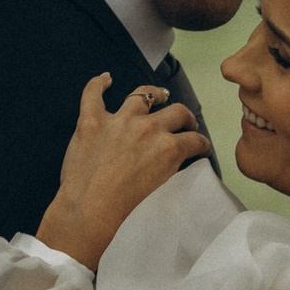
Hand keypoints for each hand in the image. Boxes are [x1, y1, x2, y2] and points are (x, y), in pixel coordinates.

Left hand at [36, 74, 209, 269]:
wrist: (89, 210)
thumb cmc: (122, 209)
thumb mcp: (160, 188)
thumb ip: (169, 167)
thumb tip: (172, 160)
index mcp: (168, 148)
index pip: (194, 140)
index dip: (200, 143)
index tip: (200, 146)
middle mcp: (148, 128)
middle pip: (177, 112)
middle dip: (186, 118)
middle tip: (185, 124)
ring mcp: (119, 120)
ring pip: (143, 95)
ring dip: (154, 94)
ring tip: (159, 95)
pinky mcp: (92, 120)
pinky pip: (94, 93)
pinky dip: (99, 83)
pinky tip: (105, 79)